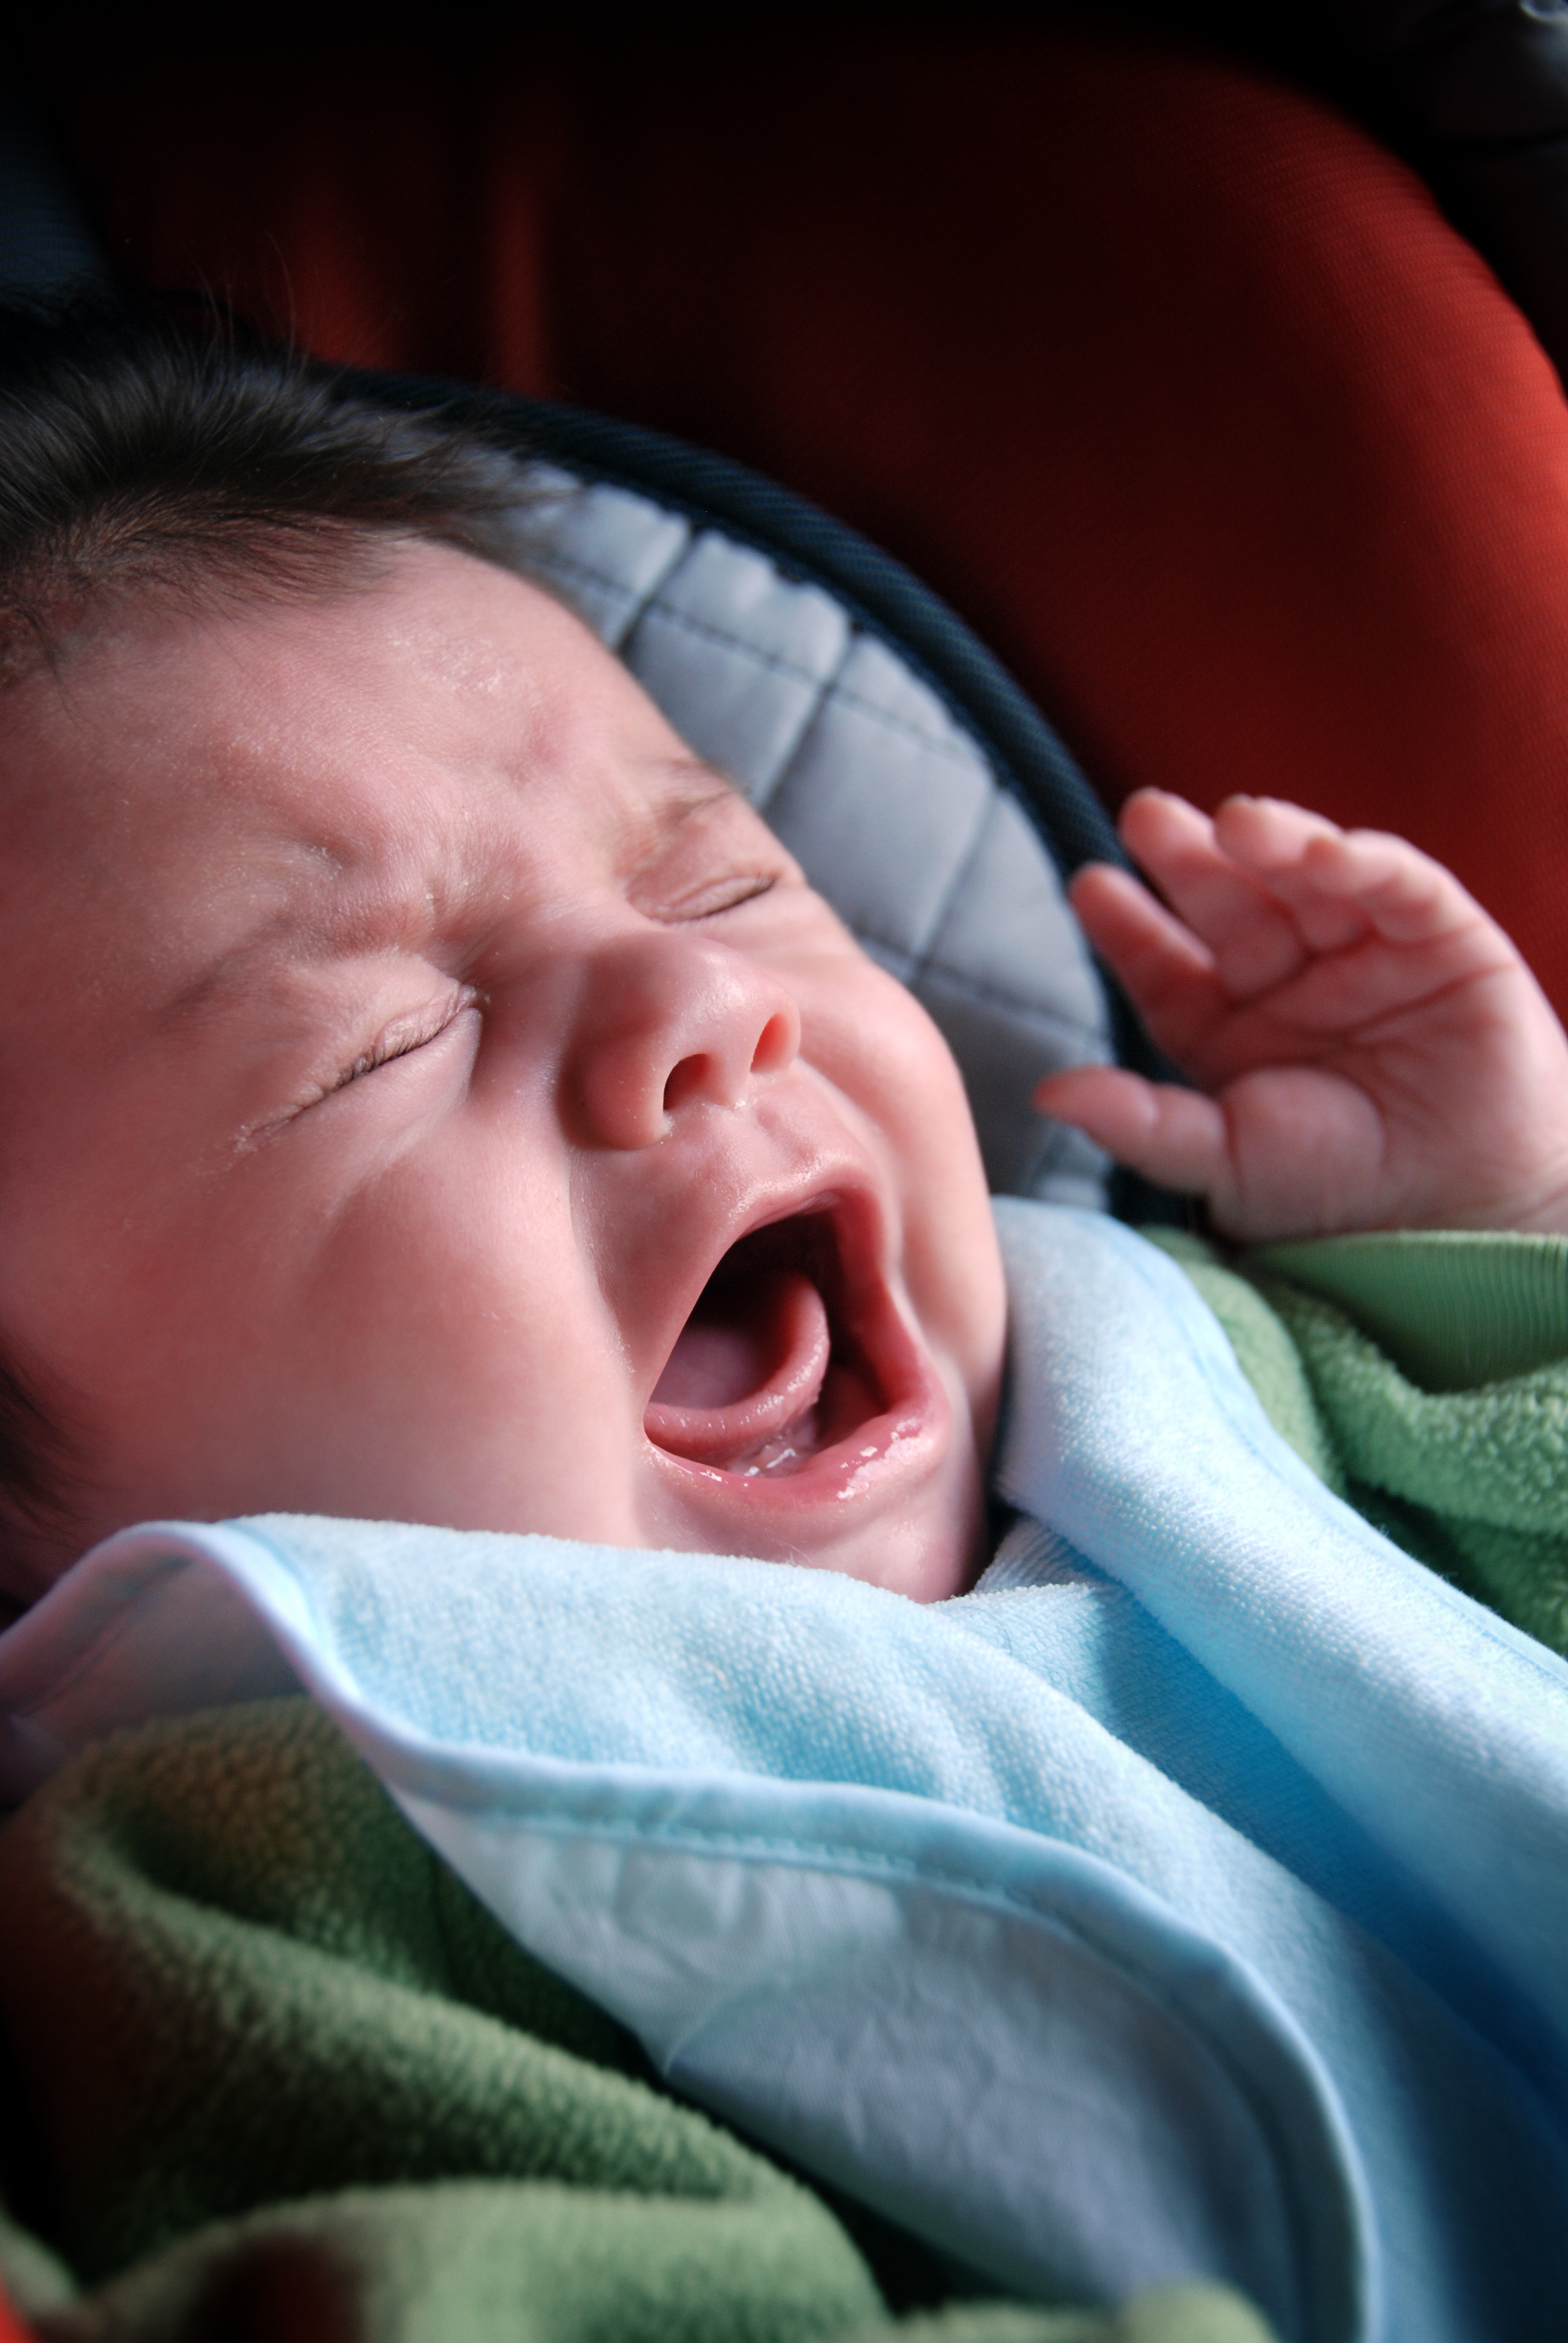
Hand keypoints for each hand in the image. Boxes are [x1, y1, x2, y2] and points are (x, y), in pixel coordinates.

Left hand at [1035, 790, 1567, 1241]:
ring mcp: (1361, 951)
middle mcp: (1286, 979)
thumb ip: (1141, 1124)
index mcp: (1224, 1027)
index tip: (1090, 887)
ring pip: (1305, 877)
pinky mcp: (1441, 938)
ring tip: (1234, 821)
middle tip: (1145, 816)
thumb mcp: (1225, 1162)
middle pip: (1227, 902)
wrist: (1463, 1217)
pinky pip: (1399, 886)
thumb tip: (1045, 1094)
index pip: (1163, 964)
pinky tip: (1323, 851)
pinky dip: (1363, 862)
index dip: (1127, 926)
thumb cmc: (1336, 1196)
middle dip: (1187, 858)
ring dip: (1271, 840)